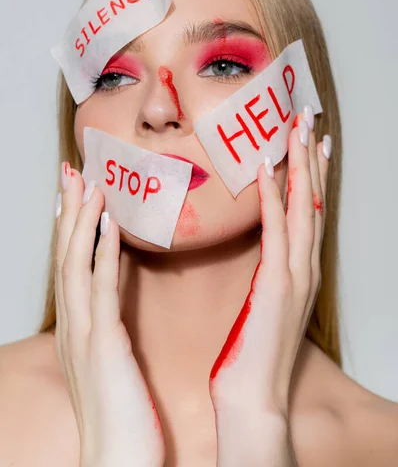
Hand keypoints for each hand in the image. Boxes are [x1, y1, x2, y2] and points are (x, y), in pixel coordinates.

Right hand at [54, 165, 164, 466]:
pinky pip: (101, 289)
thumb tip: (116, 304)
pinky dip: (102, 253)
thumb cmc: (121, 414)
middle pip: (64, 256)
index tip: (76, 193)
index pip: (69, 266)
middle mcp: (72, 326)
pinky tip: (109, 225)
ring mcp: (83, 333)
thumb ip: (109, 330)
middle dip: (67, 212)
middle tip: (71, 172)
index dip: (70, 227)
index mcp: (77, 329)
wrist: (118, 460)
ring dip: (81, 221)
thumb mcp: (112, 363)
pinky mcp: (102, 344)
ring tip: (89, 184)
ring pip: (75, 265)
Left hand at [209, 106, 329, 464]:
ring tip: (298, 128)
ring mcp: (294, 274)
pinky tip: (266, 169)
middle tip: (309, 119)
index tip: (310, 142)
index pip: (307, 211)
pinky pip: (275, 231)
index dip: (311, 174)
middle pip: (311, 200)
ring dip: (300, 165)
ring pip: (301, 208)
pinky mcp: (276, 284)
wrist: (253, 395)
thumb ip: (264, 272)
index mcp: (297, 269)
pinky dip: (272, 197)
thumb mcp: (260, 302)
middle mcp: (303, 266)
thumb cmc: (251, 351)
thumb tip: (257, 248)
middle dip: (311, 157)